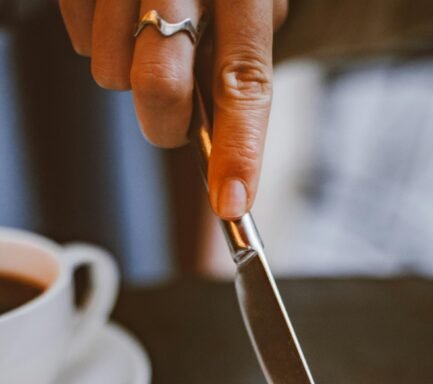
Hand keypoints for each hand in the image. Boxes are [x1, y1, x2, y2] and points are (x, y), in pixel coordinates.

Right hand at [59, 1, 287, 218]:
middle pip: (158, 91)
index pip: (244, 80)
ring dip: (127, 71)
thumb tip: (230, 118)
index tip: (232, 203)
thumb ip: (244, 42)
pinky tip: (117, 6)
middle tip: (174, 109)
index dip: (240, 149)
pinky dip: (98, 37)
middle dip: (164, 123)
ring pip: (109, 73)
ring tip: (144, 27)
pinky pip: (78, 40)